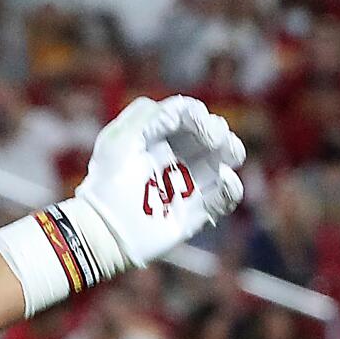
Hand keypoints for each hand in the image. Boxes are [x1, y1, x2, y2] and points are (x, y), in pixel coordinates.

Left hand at [69, 95, 244, 275]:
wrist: (106, 229)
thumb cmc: (108, 180)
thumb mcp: (120, 138)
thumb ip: (148, 114)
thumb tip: (183, 109)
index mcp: (156, 137)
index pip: (186, 116)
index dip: (197, 114)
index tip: (198, 121)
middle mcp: (174, 157)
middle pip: (210, 134)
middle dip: (218, 130)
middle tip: (213, 139)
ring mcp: (187, 184)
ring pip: (222, 160)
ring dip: (232, 150)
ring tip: (230, 153)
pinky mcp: (197, 211)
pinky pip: (224, 196)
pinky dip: (231, 187)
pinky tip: (224, 179)